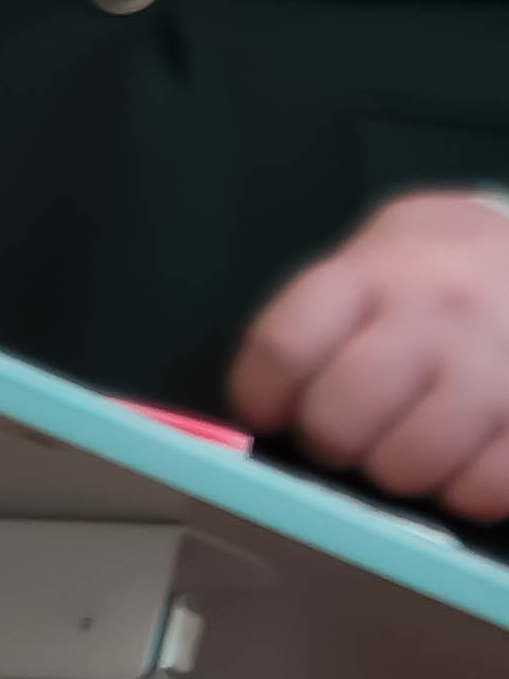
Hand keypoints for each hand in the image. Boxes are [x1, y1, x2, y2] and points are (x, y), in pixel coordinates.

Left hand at [231, 189, 508, 524]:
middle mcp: (433, 319)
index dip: (257, 394)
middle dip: (325, 441)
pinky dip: (459, 493)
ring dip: (392, 472)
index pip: (285, 344)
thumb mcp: (385, 248)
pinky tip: (458, 466)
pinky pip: (483, 489)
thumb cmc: (451, 260)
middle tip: (338, 437)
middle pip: (339, 416)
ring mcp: (493, 371)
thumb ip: (332, 308)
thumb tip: (276, 388)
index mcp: (375, 272)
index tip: (260, 413)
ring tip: (401, 449)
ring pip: (407, 463)